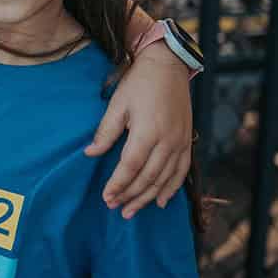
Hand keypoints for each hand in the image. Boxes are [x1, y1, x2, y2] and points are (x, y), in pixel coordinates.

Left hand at [84, 45, 191, 216]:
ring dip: (147, 197)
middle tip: (115, 208)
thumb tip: (90, 154)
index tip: (106, 198)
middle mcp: (167, 140)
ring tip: (132, 211)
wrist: (168, 66)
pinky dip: (171, 188)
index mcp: (147, 131)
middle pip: (148, 177)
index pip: (130, 167)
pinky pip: (181, 171)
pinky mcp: (187, 141)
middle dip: (130, 195)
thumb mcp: (117, 104)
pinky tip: (161, 201)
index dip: (118, 185)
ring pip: (164, 179)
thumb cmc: (139, 83)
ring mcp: (180, 142)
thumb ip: (105, 132)